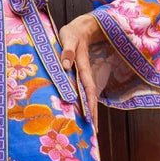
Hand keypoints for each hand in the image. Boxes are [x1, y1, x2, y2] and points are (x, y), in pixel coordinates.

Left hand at [58, 12, 103, 130]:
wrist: (83, 28)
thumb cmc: (73, 32)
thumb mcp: (68, 37)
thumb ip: (67, 49)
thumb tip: (66, 64)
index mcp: (82, 67)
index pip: (88, 89)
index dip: (89, 104)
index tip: (90, 119)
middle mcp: (84, 74)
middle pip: (90, 97)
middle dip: (92, 114)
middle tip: (94, 133)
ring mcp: (83, 75)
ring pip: (88, 96)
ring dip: (90, 111)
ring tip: (91, 128)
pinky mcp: (79, 75)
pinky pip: (83, 91)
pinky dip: (85, 103)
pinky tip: (82, 113)